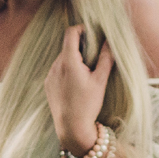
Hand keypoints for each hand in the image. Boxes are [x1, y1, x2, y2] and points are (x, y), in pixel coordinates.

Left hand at [45, 24, 113, 152]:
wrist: (71, 128)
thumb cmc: (88, 104)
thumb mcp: (100, 81)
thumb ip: (106, 58)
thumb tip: (110, 42)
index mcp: (68, 61)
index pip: (71, 33)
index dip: (82, 29)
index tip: (92, 34)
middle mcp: (55, 65)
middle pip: (68, 46)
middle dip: (81, 47)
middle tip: (94, 57)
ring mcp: (50, 75)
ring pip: (63, 59)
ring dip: (74, 60)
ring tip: (86, 74)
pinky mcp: (48, 85)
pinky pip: (57, 70)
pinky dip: (67, 71)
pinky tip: (76, 85)